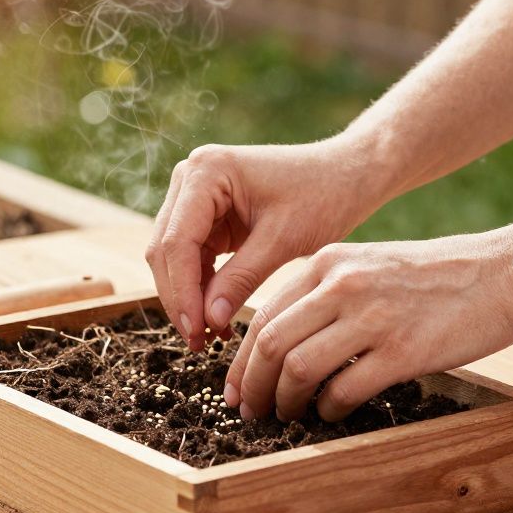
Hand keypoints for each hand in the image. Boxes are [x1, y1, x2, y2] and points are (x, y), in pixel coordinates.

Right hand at [145, 139, 391, 349]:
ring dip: (188, 297)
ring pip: (173, 258)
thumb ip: (242, 278)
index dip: (182, 291)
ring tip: (209, 335)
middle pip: (166, 250)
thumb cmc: (323, 195)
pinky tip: (217, 318)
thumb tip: (208, 321)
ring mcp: (194, 195)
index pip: (177, 242)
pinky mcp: (206, 215)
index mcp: (207, 171)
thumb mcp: (283, 240)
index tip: (195, 330)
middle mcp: (191, 177)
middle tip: (197, 342)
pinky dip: (201, 289)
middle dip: (180, 298)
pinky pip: (191, 258)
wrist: (347, 175)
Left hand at [223, 234, 512, 420]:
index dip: (242, 361)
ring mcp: (372, 316)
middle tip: (251, 413)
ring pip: (298, 368)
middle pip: (272, 344)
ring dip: (286, 402)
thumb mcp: (368, 265)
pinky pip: (344, 389)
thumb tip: (280, 342)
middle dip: (253, 387)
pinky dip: (329, 409)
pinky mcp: (403, 349)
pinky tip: (332, 414)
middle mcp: (342, 285)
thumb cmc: (435, 276)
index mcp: (328, 262)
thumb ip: (325, 293)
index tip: (236, 389)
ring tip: (289, 417)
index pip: (264, 317)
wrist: (503, 272)